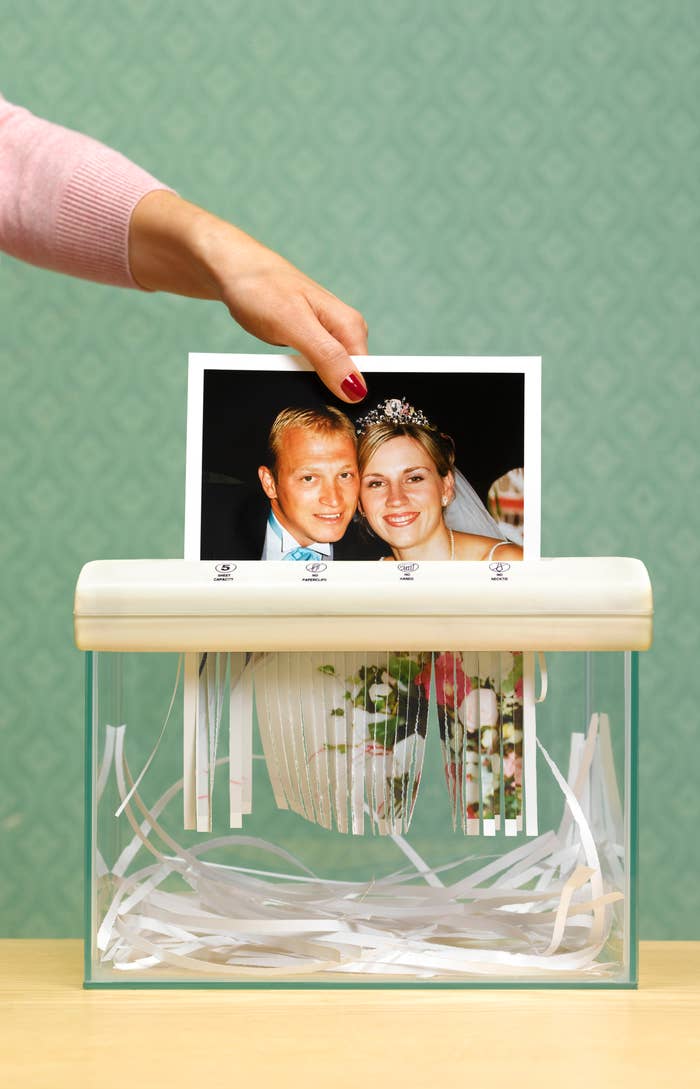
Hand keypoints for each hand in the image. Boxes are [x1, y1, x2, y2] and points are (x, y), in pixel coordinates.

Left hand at [129, 191, 367, 401]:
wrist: (231, 269)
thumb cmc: (260, 287)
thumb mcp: (293, 324)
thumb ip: (327, 356)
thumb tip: (357, 390)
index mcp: (350, 327)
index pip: (368, 377)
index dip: (354, 399)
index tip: (334, 413)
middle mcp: (344, 332)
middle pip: (351, 381)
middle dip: (333, 397)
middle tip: (307, 402)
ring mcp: (326, 337)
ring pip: (331, 378)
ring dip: (315, 388)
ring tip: (294, 387)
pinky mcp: (308, 341)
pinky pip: (314, 370)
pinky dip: (302, 379)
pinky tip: (288, 379)